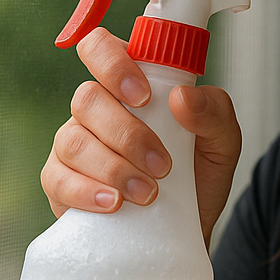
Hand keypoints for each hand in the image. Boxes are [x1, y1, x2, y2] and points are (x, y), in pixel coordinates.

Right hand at [40, 28, 241, 244]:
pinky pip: (57, 178)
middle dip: (127, 134)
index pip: (100, 48)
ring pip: (73, 140)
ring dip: (113, 168)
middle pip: (87, 98)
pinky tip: (113, 204)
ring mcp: (74, 144)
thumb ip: (214, 112)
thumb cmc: (198, 177)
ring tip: (147, 193)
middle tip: (162, 166)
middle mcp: (97, 108)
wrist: (184, 231)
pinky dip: (86, 192)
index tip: (144, 97)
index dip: (113, 64)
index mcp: (130, 84)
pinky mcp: (60, 182)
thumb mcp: (223, 143)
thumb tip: (183, 97)